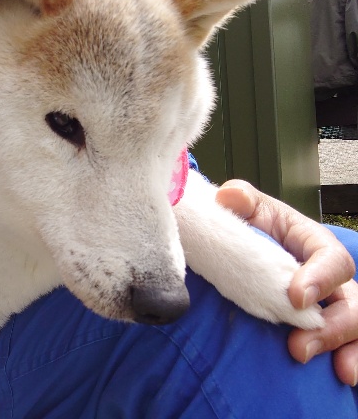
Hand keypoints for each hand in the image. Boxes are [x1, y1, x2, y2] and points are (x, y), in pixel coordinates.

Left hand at [215, 179, 357, 385]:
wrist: (247, 247)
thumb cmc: (253, 225)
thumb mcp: (248, 209)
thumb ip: (242, 201)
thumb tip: (229, 196)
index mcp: (315, 244)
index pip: (332, 260)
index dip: (320, 278)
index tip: (295, 296)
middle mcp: (330, 277)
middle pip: (351, 301)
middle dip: (332, 327)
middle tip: (298, 346)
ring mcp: (331, 303)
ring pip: (356, 327)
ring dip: (344, 348)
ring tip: (333, 370)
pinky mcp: (322, 325)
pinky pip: (347, 344)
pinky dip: (349, 359)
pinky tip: (342, 377)